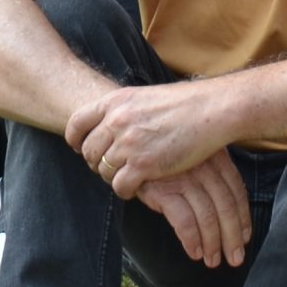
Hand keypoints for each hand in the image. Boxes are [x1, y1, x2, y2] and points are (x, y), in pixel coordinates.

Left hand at [68, 79, 230, 197]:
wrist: (211, 110)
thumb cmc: (184, 104)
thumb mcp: (145, 97)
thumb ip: (123, 110)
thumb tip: (108, 126)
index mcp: (116, 101)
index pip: (77, 123)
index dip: (75, 139)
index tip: (79, 147)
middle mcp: (117, 121)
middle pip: (88, 151)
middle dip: (97, 162)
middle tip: (112, 166)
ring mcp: (129, 143)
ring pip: (103, 170)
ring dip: (114, 176)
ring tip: (130, 175)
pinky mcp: (143, 164)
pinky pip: (120, 186)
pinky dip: (126, 190)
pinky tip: (138, 185)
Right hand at [130, 148, 252, 267]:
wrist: (132, 147)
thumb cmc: (167, 154)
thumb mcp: (195, 155)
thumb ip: (213, 174)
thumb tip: (231, 210)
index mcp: (217, 157)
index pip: (236, 191)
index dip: (243, 218)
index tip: (245, 238)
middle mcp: (204, 167)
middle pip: (225, 207)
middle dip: (232, 237)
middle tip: (235, 258)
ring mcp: (184, 178)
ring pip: (208, 217)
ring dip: (212, 244)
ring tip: (213, 260)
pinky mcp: (164, 190)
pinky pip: (184, 221)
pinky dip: (192, 240)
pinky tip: (194, 252)